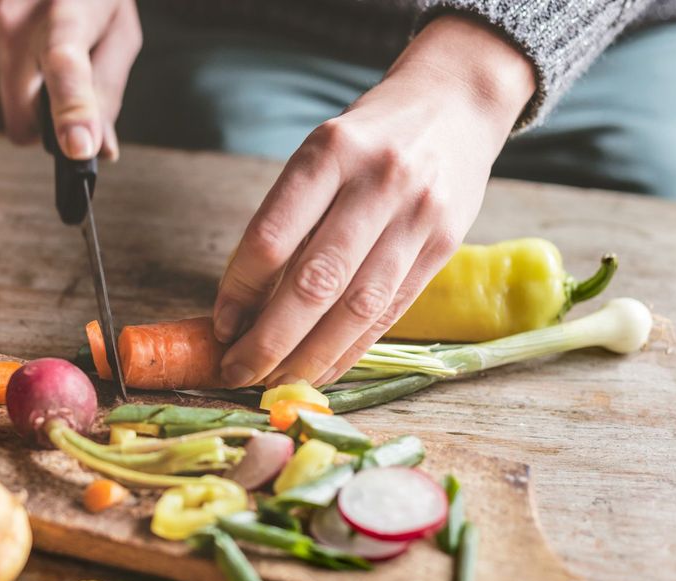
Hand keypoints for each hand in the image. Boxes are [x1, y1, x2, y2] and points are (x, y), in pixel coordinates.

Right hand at [0, 0, 141, 159]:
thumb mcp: (120, 32)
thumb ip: (109, 91)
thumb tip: (100, 149)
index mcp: (66, 12)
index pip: (66, 66)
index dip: (72, 111)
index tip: (78, 147)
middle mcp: (15, 21)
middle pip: (23, 119)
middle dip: (47, 122)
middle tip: (76, 89)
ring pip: (12, 106)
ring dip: (35, 92)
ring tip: (52, 45)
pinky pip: (2, 86)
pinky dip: (21, 75)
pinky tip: (32, 40)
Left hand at [212, 14, 535, 387]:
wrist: (456, 103)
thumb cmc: (368, 138)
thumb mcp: (320, 153)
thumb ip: (289, 219)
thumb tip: (243, 306)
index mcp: (330, 151)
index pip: (272, 236)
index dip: (239, 290)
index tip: (220, 325)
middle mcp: (378, 181)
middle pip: (315, 281)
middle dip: (269, 339)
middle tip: (237, 371)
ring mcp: (417, 215)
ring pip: (357, 307)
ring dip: (310, 356)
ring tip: (275, 382)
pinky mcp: (445, 244)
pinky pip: (390, 312)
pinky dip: (351, 349)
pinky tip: (321, 370)